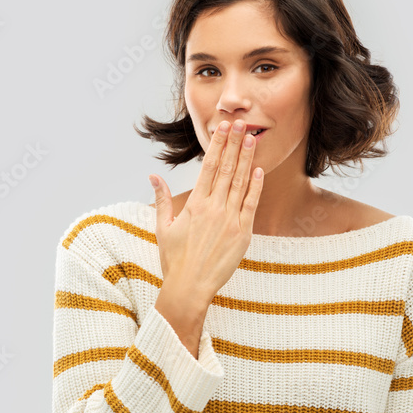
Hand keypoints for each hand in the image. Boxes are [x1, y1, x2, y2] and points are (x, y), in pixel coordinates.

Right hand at [148, 119, 263, 302]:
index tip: (223, 128)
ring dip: (246, 159)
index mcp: (194, 204)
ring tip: (252, 138)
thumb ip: (161, 199)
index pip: (209, 166)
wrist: (190, 288)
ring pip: (240, 182)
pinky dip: (256, 186)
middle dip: (234, 144)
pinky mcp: (243, 234)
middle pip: (227, 168)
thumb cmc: (174, 260)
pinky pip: (251, 205)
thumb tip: (153, 176)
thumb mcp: (163, 227)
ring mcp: (230, 220)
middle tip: (242, 123)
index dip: (218, 145)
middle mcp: (213, 208)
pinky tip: (259, 170)